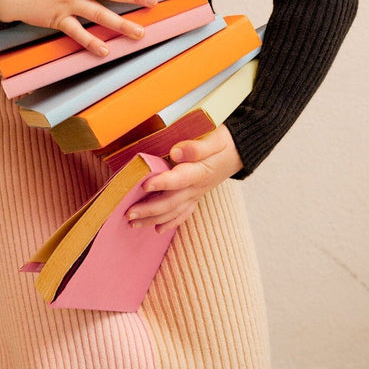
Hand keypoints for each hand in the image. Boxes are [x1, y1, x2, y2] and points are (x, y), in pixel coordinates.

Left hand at [127, 125, 242, 232]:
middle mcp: (196, 187)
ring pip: (174, 211)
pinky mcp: (196, 196)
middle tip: (129, 213)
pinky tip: (157, 229)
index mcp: (200, 171)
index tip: (144, 185)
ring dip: (153, 218)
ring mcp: (196, 194)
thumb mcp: (215, 140)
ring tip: (133, 223)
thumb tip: (176, 152)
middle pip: (172, 201)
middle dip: (149, 209)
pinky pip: (183, 213)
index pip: (179, 179)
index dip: (162, 182)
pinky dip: (170, 223)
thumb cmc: (224, 143)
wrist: (239, 152)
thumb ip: (197, 147)